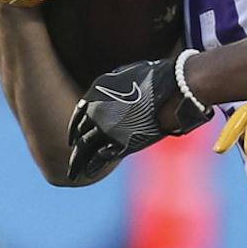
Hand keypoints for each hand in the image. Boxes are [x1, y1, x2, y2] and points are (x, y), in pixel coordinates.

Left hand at [64, 55, 211, 183]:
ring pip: (84, 149)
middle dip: (76, 148)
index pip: (78, 115)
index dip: (74, 129)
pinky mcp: (122, 143)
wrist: (174, 87)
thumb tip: (116, 91)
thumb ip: (116, 86)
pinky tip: (88, 173)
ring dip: (77, 163)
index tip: (72, 139)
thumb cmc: (157, 78)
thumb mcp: (128, 73)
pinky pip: (100, 158)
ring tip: (72, 173)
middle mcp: (96, 112)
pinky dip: (92, 166)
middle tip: (74, 159)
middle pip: (79, 135)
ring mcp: (107, 129)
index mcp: (96, 94)